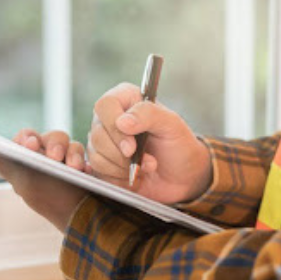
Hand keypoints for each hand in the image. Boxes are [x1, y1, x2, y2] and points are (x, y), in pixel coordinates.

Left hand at [0, 129, 90, 232]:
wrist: (84, 221)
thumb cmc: (52, 202)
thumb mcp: (25, 184)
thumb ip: (7, 163)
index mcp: (27, 164)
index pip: (24, 138)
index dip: (27, 137)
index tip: (31, 144)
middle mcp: (45, 161)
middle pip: (50, 138)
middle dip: (54, 145)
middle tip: (55, 157)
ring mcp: (65, 164)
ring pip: (70, 144)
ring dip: (73, 153)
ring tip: (75, 168)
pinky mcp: (82, 169)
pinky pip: (84, 157)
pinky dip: (84, 163)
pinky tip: (85, 172)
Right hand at [88, 83, 212, 203]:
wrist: (184, 176)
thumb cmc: (179, 145)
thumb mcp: (172, 125)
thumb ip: (149, 114)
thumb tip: (122, 122)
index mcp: (126, 100)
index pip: (105, 106)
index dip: (114, 126)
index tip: (131, 146)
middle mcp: (111, 119)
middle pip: (98, 134)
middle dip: (123, 154)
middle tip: (148, 160)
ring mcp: (105, 143)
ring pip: (96, 156)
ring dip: (124, 168)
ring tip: (146, 167)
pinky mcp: (103, 164)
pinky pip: (100, 173)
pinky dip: (120, 179)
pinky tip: (136, 176)